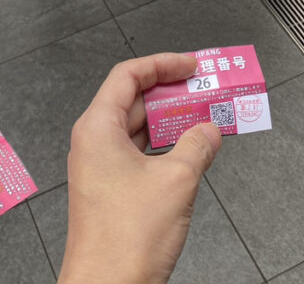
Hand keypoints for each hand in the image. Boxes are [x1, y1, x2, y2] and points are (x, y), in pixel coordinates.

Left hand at [58, 54, 220, 283]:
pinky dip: (166, 148)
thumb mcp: (176, 180)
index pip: (128, 76)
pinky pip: (140, 155)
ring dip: (172, 123)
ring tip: (206, 118)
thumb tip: (210, 129)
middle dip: (173, 94)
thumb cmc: (125, 239)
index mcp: (98, 128)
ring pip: (139, 129)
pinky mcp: (111, 191)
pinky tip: (191, 153)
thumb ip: (197, 145)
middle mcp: (94, 143)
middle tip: (205, 90)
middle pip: (134, 100)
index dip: (162, 65)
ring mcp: (101, 168)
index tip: (191, 65)